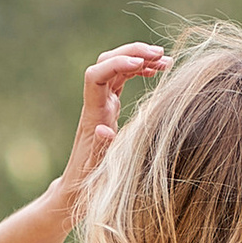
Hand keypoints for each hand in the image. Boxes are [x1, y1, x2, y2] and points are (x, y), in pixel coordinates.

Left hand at [55, 41, 165, 214]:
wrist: (76, 190)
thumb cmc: (86, 185)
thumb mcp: (96, 172)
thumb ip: (101, 150)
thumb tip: (103, 130)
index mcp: (92, 116)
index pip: (96, 76)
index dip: (117, 64)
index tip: (142, 64)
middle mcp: (95, 105)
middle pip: (106, 62)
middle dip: (132, 52)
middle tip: (160, 54)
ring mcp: (102, 104)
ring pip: (116, 68)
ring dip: (139, 58)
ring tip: (165, 60)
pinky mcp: (109, 108)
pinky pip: (123, 79)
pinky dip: (140, 70)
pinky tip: (157, 71)